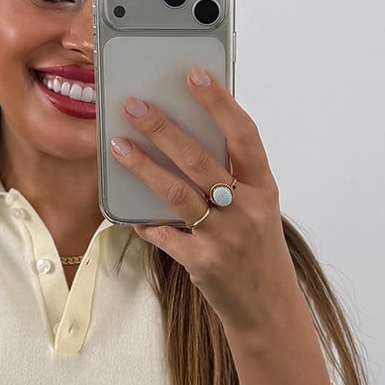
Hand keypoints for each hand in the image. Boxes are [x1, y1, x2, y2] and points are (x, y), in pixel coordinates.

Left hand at [111, 64, 298, 333]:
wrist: (268, 309)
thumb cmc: (257, 250)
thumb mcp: (258, 208)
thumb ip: (231, 176)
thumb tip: (185, 135)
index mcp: (263, 187)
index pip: (243, 134)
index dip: (219, 102)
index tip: (194, 74)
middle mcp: (248, 209)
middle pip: (200, 160)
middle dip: (164, 128)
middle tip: (134, 104)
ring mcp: (226, 237)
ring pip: (177, 193)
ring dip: (143, 166)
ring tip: (117, 145)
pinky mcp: (203, 263)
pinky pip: (165, 235)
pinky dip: (144, 220)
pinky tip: (126, 209)